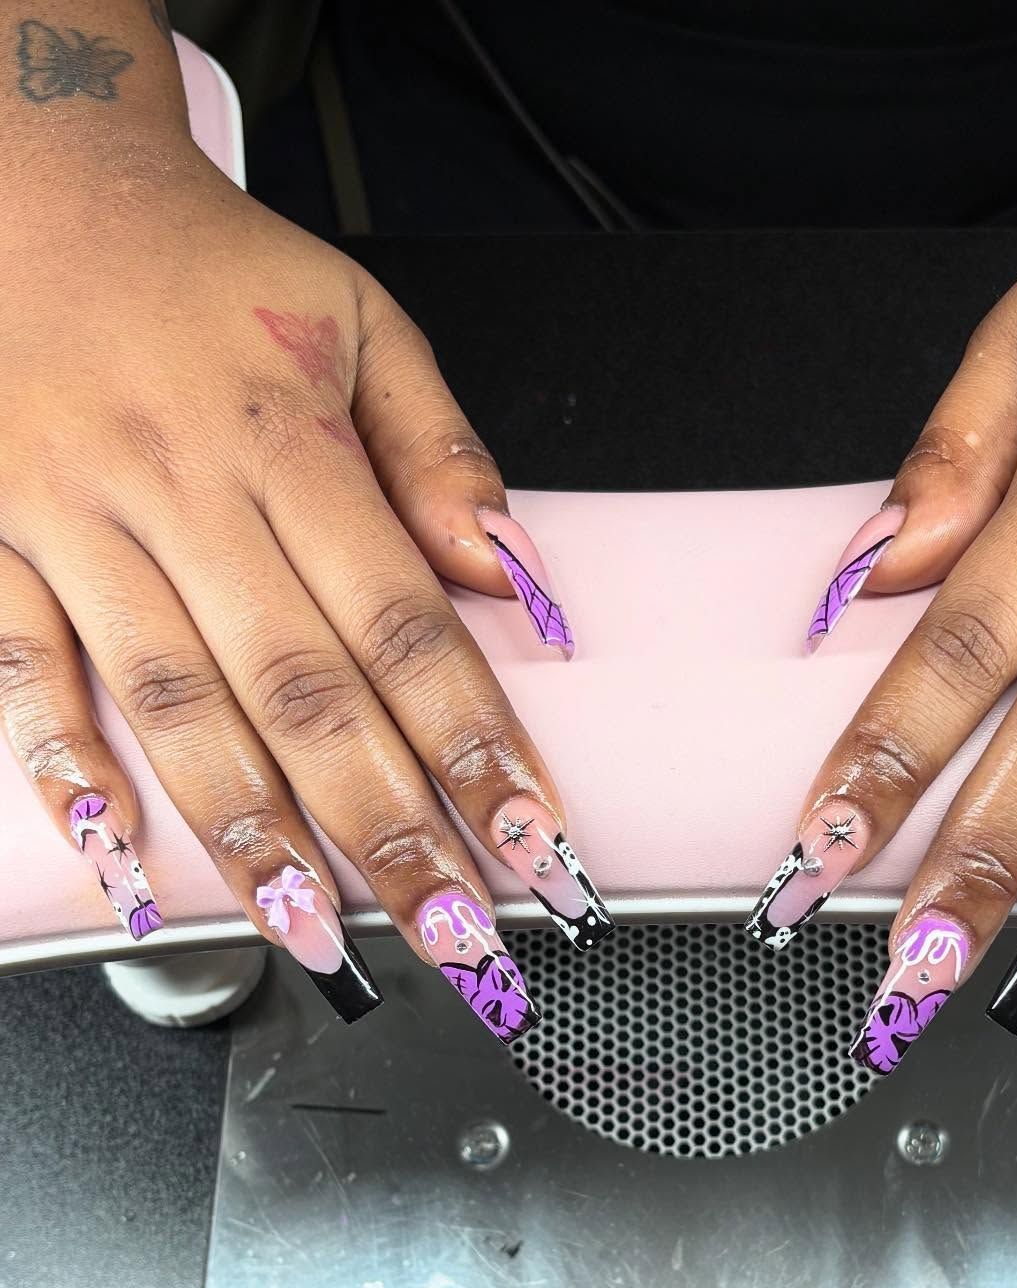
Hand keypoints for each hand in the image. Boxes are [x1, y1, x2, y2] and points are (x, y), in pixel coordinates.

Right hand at [0, 34, 610, 1034]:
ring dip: (251, 834)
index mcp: (288, 440)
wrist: (30, 186)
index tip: (529, 838)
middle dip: (387, 828)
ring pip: (174, 704)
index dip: (472, 742)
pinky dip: (67, 766)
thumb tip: (513, 580)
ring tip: (318, 936)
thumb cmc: (205, 276)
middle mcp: (184, 492)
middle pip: (304, 691)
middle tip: (453, 935)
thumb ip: (441, 455)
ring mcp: (77, 525)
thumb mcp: (357, 325)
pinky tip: (122, 858)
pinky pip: (23, 669)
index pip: (403, 624)